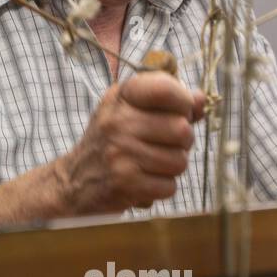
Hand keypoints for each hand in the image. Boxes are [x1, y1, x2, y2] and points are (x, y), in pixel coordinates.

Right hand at [56, 69, 204, 214]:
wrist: (74, 182)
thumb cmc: (112, 144)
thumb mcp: (132, 112)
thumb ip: (170, 104)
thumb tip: (201, 100)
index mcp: (122, 96)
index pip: (166, 88)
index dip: (184, 103)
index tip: (180, 112)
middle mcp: (118, 121)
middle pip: (182, 129)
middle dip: (181, 143)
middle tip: (164, 146)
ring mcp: (119, 152)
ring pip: (179, 161)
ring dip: (171, 168)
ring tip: (151, 165)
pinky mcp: (124, 182)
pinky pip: (169, 186)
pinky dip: (162, 188)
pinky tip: (145, 182)